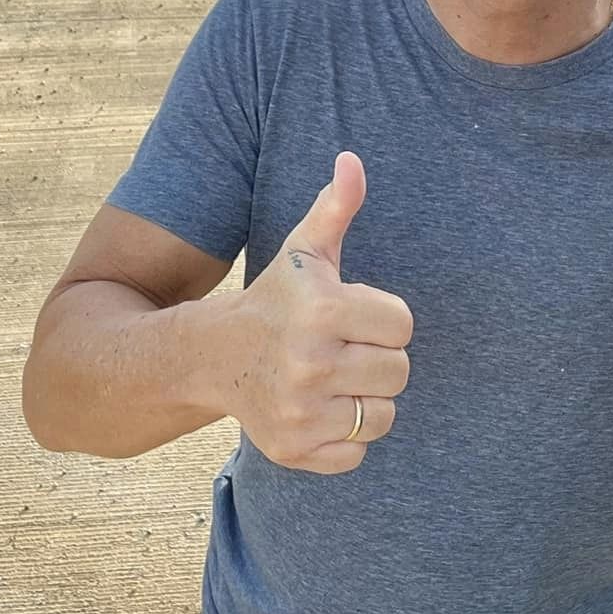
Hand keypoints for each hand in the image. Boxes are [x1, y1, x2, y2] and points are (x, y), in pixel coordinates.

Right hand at [223, 152, 413, 473]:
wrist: (210, 357)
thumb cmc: (275, 299)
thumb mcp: (305, 250)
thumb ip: (336, 206)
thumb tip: (352, 159)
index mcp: (321, 310)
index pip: (402, 324)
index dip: (382, 318)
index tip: (351, 315)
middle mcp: (310, 363)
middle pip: (398, 372)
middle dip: (376, 358)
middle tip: (342, 348)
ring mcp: (300, 412)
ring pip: (382, 415)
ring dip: (364, 398)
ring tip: (332, 379)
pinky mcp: (293, 450)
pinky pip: (356, 453)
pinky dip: (344, 437)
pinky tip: (318, 409)